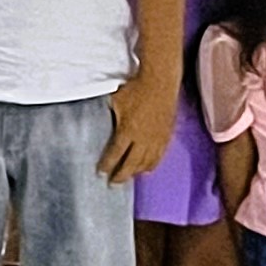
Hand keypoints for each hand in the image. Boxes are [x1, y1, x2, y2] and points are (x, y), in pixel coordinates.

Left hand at [99, 70, 178, 184]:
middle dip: (121, 175)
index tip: (101, 173)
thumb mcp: (115, 102)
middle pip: (131, 163)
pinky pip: (159, 156)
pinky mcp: (166, 136)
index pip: (115, 153)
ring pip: (146, 162)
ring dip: (136, 172)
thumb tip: (98, 122)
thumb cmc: (135, 90)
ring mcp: (156, 138)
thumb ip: (108, 115)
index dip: (107, 165)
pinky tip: (146, 170)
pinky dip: (152, 165)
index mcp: (127, 130)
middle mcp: (142, 138)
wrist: (160, 83)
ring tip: (128, 178)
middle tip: (113, 183)